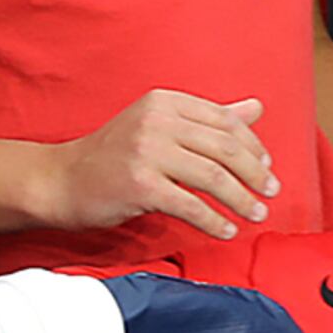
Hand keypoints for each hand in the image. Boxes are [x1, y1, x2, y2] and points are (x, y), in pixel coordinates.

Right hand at [43, 90, 275, 240]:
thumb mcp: (160, 126)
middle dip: (255, 174)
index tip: (267, 168)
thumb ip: (208, 118)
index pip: (225, 121)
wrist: (60, 181)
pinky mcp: (140, 185)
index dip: (253, 146)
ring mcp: (147, 152)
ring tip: (257, 214)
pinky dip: (214, 221)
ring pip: (213, 177)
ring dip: (242, 200)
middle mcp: (157, 121)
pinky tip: (226, 230)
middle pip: (225, 148)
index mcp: (165, 102)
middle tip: (272, 193)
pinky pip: (191, 206)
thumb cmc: (115, 155)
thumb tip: (256, 107)